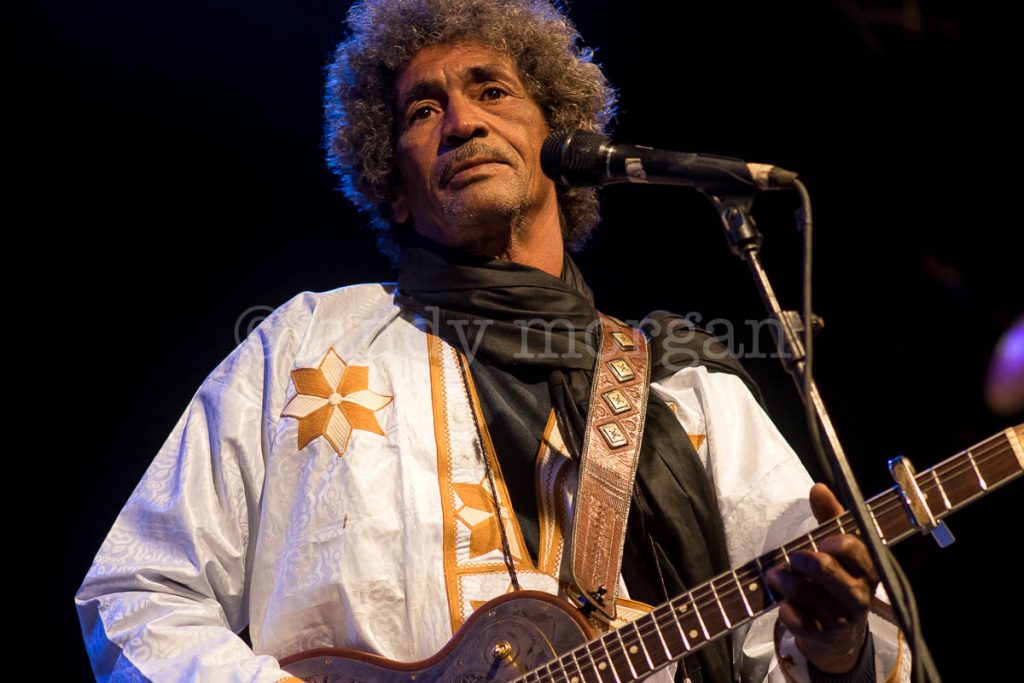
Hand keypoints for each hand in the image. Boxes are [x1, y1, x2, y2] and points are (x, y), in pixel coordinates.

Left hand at [765, 484, 878, 673]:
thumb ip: (828, 517)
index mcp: (866, 569)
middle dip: (808, 563)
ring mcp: (842, 619)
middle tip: (791, 557)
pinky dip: (789, 612)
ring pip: (814, 598)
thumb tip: (818, 487)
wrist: (837, 635)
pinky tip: (781, 604)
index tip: (820, 540)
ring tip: (773, 575)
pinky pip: (803, 623)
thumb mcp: (836, 548)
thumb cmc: (835, 579)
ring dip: (789, 584)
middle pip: (833, 575)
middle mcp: (859, 595)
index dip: (837, 544)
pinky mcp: (824, 637)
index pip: (856, 551)